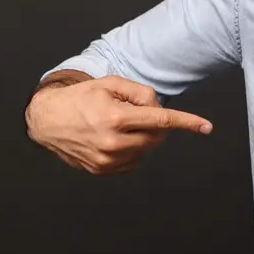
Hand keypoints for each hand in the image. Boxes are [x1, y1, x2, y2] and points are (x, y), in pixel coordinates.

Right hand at [25, 75, 212, 174]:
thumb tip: (158, 107)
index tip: (206, 127)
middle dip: (156, 124)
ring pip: (146, 151)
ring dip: (143, 137)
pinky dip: (132, 150)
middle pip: (156, 136)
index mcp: (116, 118)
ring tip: (121, 125)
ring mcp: (107, 160)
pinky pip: (132, 162)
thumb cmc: (80, 99)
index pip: (161, 120)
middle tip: (137, 113)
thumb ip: (140, 92)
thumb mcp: (109, 83)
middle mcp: (113, 142)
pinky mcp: (102, 170)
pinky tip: (116, 139)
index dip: (187, 122)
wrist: (47, 120)